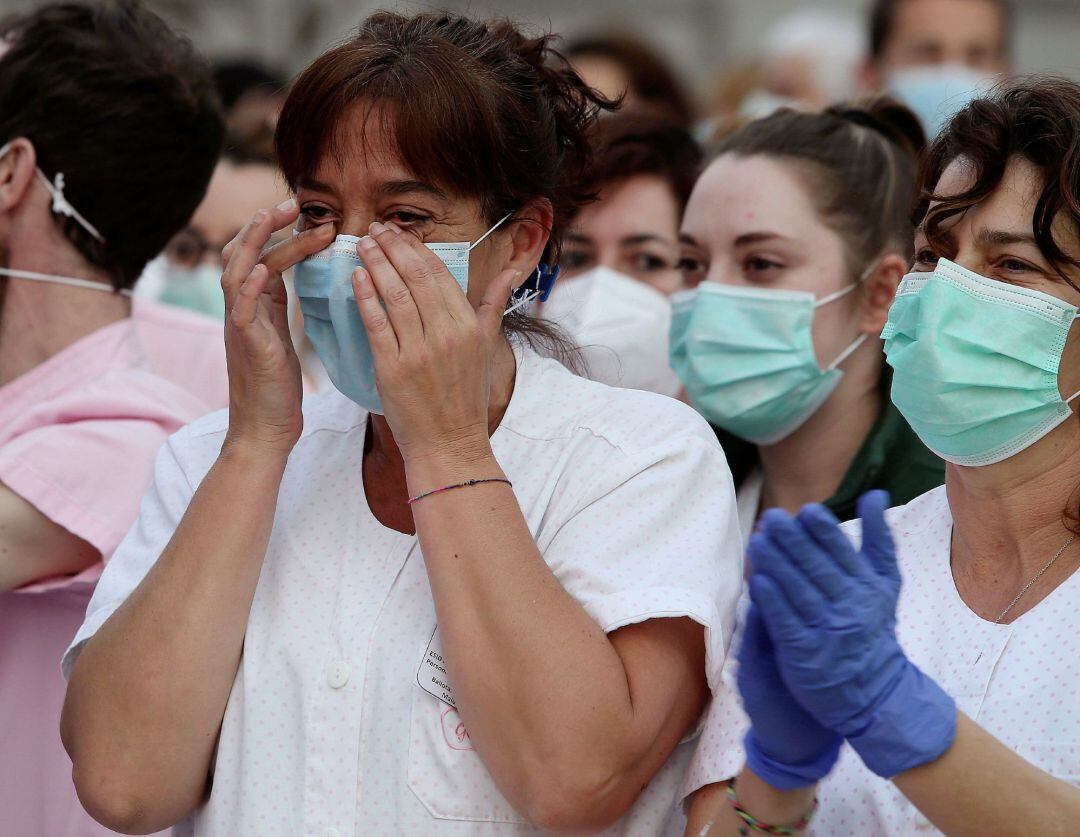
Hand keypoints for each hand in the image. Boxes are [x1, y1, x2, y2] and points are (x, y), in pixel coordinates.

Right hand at [220, 200, 334, 455]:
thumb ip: (280, 307)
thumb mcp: (280, 337)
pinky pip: (241, 312)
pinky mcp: (246, 346)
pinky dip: (250, 288)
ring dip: (258, 242)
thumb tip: (291, 278)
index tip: (306, 213)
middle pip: (244, 253)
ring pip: (238, 272)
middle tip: (295, 201)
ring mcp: (240, 326)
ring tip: (277, 216)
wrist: (264, 430)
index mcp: (255, 307)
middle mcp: (242, 310)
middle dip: (267, 224)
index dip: (279, 231)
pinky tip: (264, 270)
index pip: (261, 255)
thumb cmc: (277, 388)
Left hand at [350, 221, 518, 462]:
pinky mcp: (393, 368)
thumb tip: (510, 271)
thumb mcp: (486, 348)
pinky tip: (356, 277)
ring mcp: (419, 351)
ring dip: (375, 263)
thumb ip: (492, 306)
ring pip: (394, 295)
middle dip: (392, 248)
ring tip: (361, 244)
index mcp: (469, 327)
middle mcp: (447, 334)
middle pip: (415, 277)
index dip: (416, 249)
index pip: (439, 274)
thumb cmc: (465, 397)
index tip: (398, 234)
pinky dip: (365, 296)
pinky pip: (376, 323)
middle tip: (374, 230)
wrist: (449, 443)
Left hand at [748, 491, 956, 777]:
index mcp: (867, 586)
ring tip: (757, 540)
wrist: (876, 691)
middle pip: (817, 567)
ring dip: (776, 564)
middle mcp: (851, 606)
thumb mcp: (884, 584)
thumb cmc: (874, 628)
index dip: (824, 531)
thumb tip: (875, 494)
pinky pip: (787, 622)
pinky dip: (772, 601)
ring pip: (798, 590)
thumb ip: (878, 539)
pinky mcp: (807, 654)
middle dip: (793, 541)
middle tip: (771, 518)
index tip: (806, 511)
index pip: (843, 552)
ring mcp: (828, 631)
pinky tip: (758, 581)